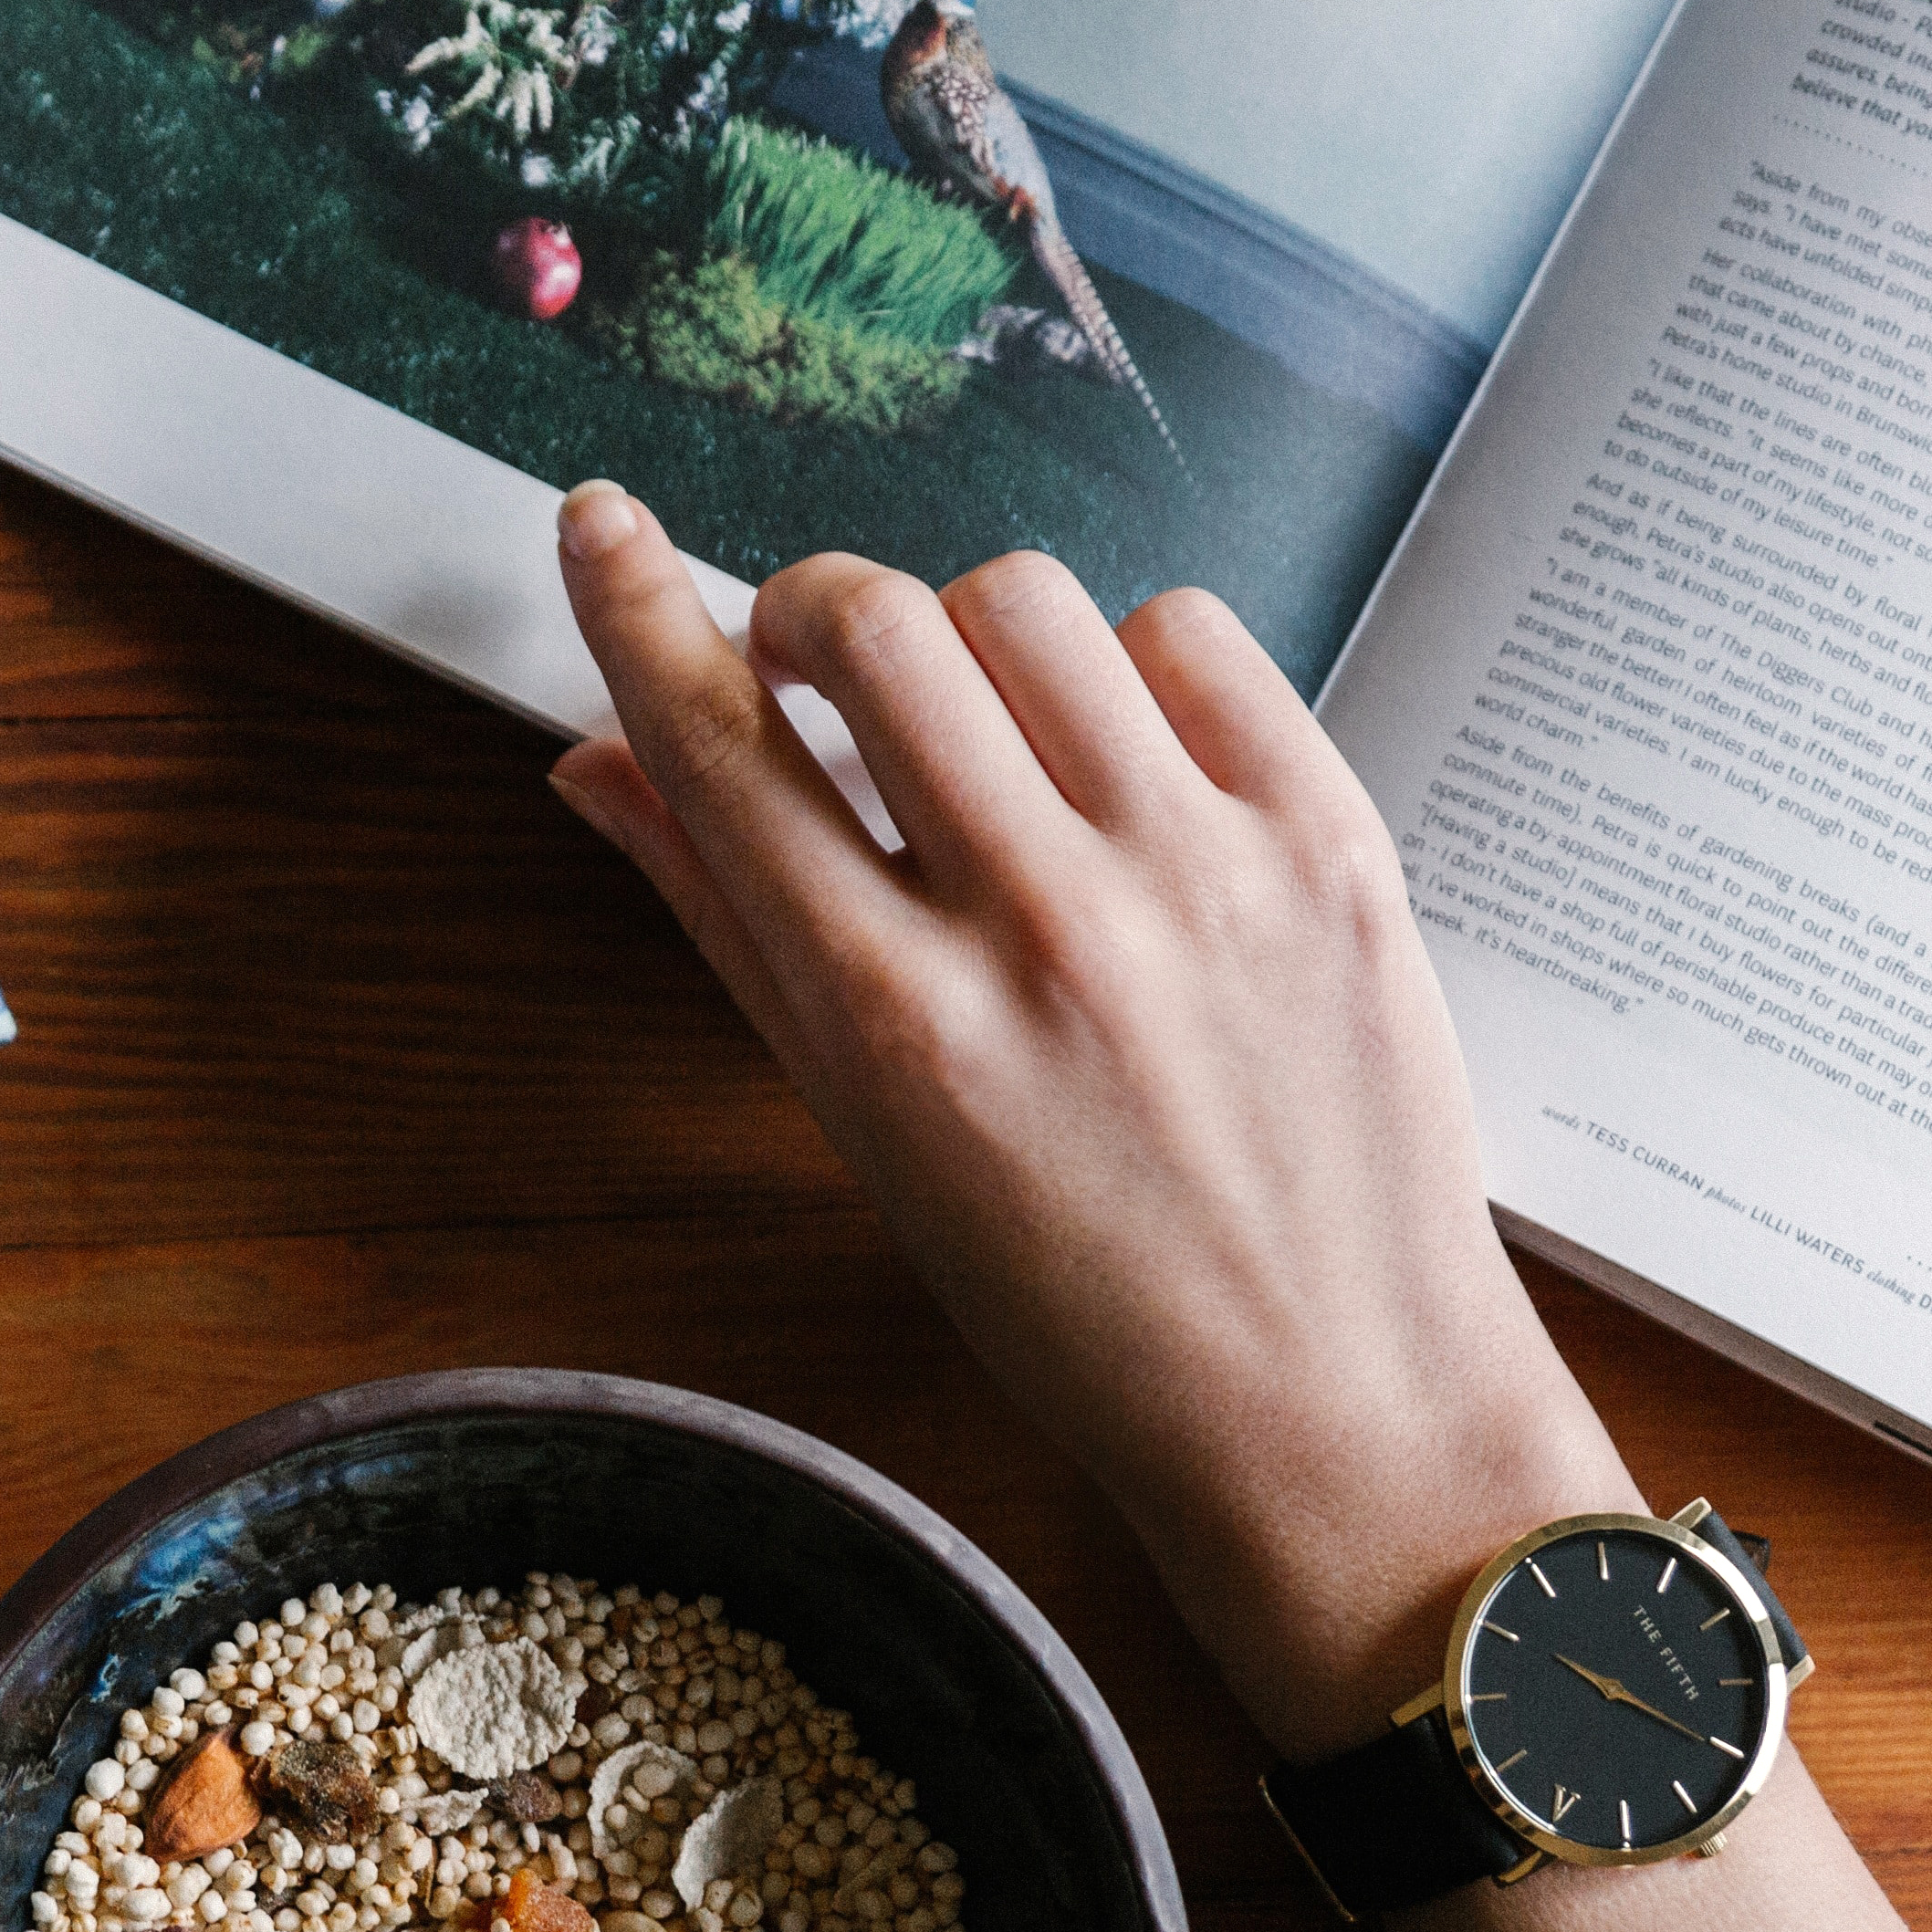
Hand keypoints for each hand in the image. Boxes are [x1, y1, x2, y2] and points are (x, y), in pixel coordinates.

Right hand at [546, 485, 1634, 1755]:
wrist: (1335, 1406)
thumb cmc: (1082, 1305)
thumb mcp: (867, 1140)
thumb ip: (729, 930)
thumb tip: (597, 764)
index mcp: (895, 1025)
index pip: (719, 748)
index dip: (636, 608)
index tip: (600, 525)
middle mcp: (1042, 927)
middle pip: (873, 622)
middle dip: (810, 608)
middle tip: (814, 665)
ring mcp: (1200, 872)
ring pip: (1027, 601)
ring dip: (969, 636)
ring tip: (989, 732)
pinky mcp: (1330, 840)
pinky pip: (1190, 635)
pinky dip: (1128, 664)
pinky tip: (1120, 758)